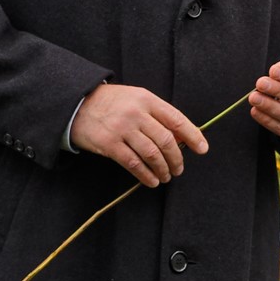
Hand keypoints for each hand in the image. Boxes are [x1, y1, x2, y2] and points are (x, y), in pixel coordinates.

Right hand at [70, 84, 208, 186]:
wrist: (77, 104)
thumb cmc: (112, 103)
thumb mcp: (136, 99)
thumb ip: (157, 115)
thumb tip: (183, 138)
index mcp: (146, 99)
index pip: (176, 119)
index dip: (193, 136)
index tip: (202, 149)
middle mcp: (136, 113)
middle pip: (166, 140)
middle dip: (177, 159)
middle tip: (179, 169)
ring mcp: (122, 129)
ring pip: (152, 154)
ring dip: (163, 170)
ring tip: (166, 176)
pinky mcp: (109, 144)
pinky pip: (134, 164)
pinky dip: (146, 176)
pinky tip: (152, 181)